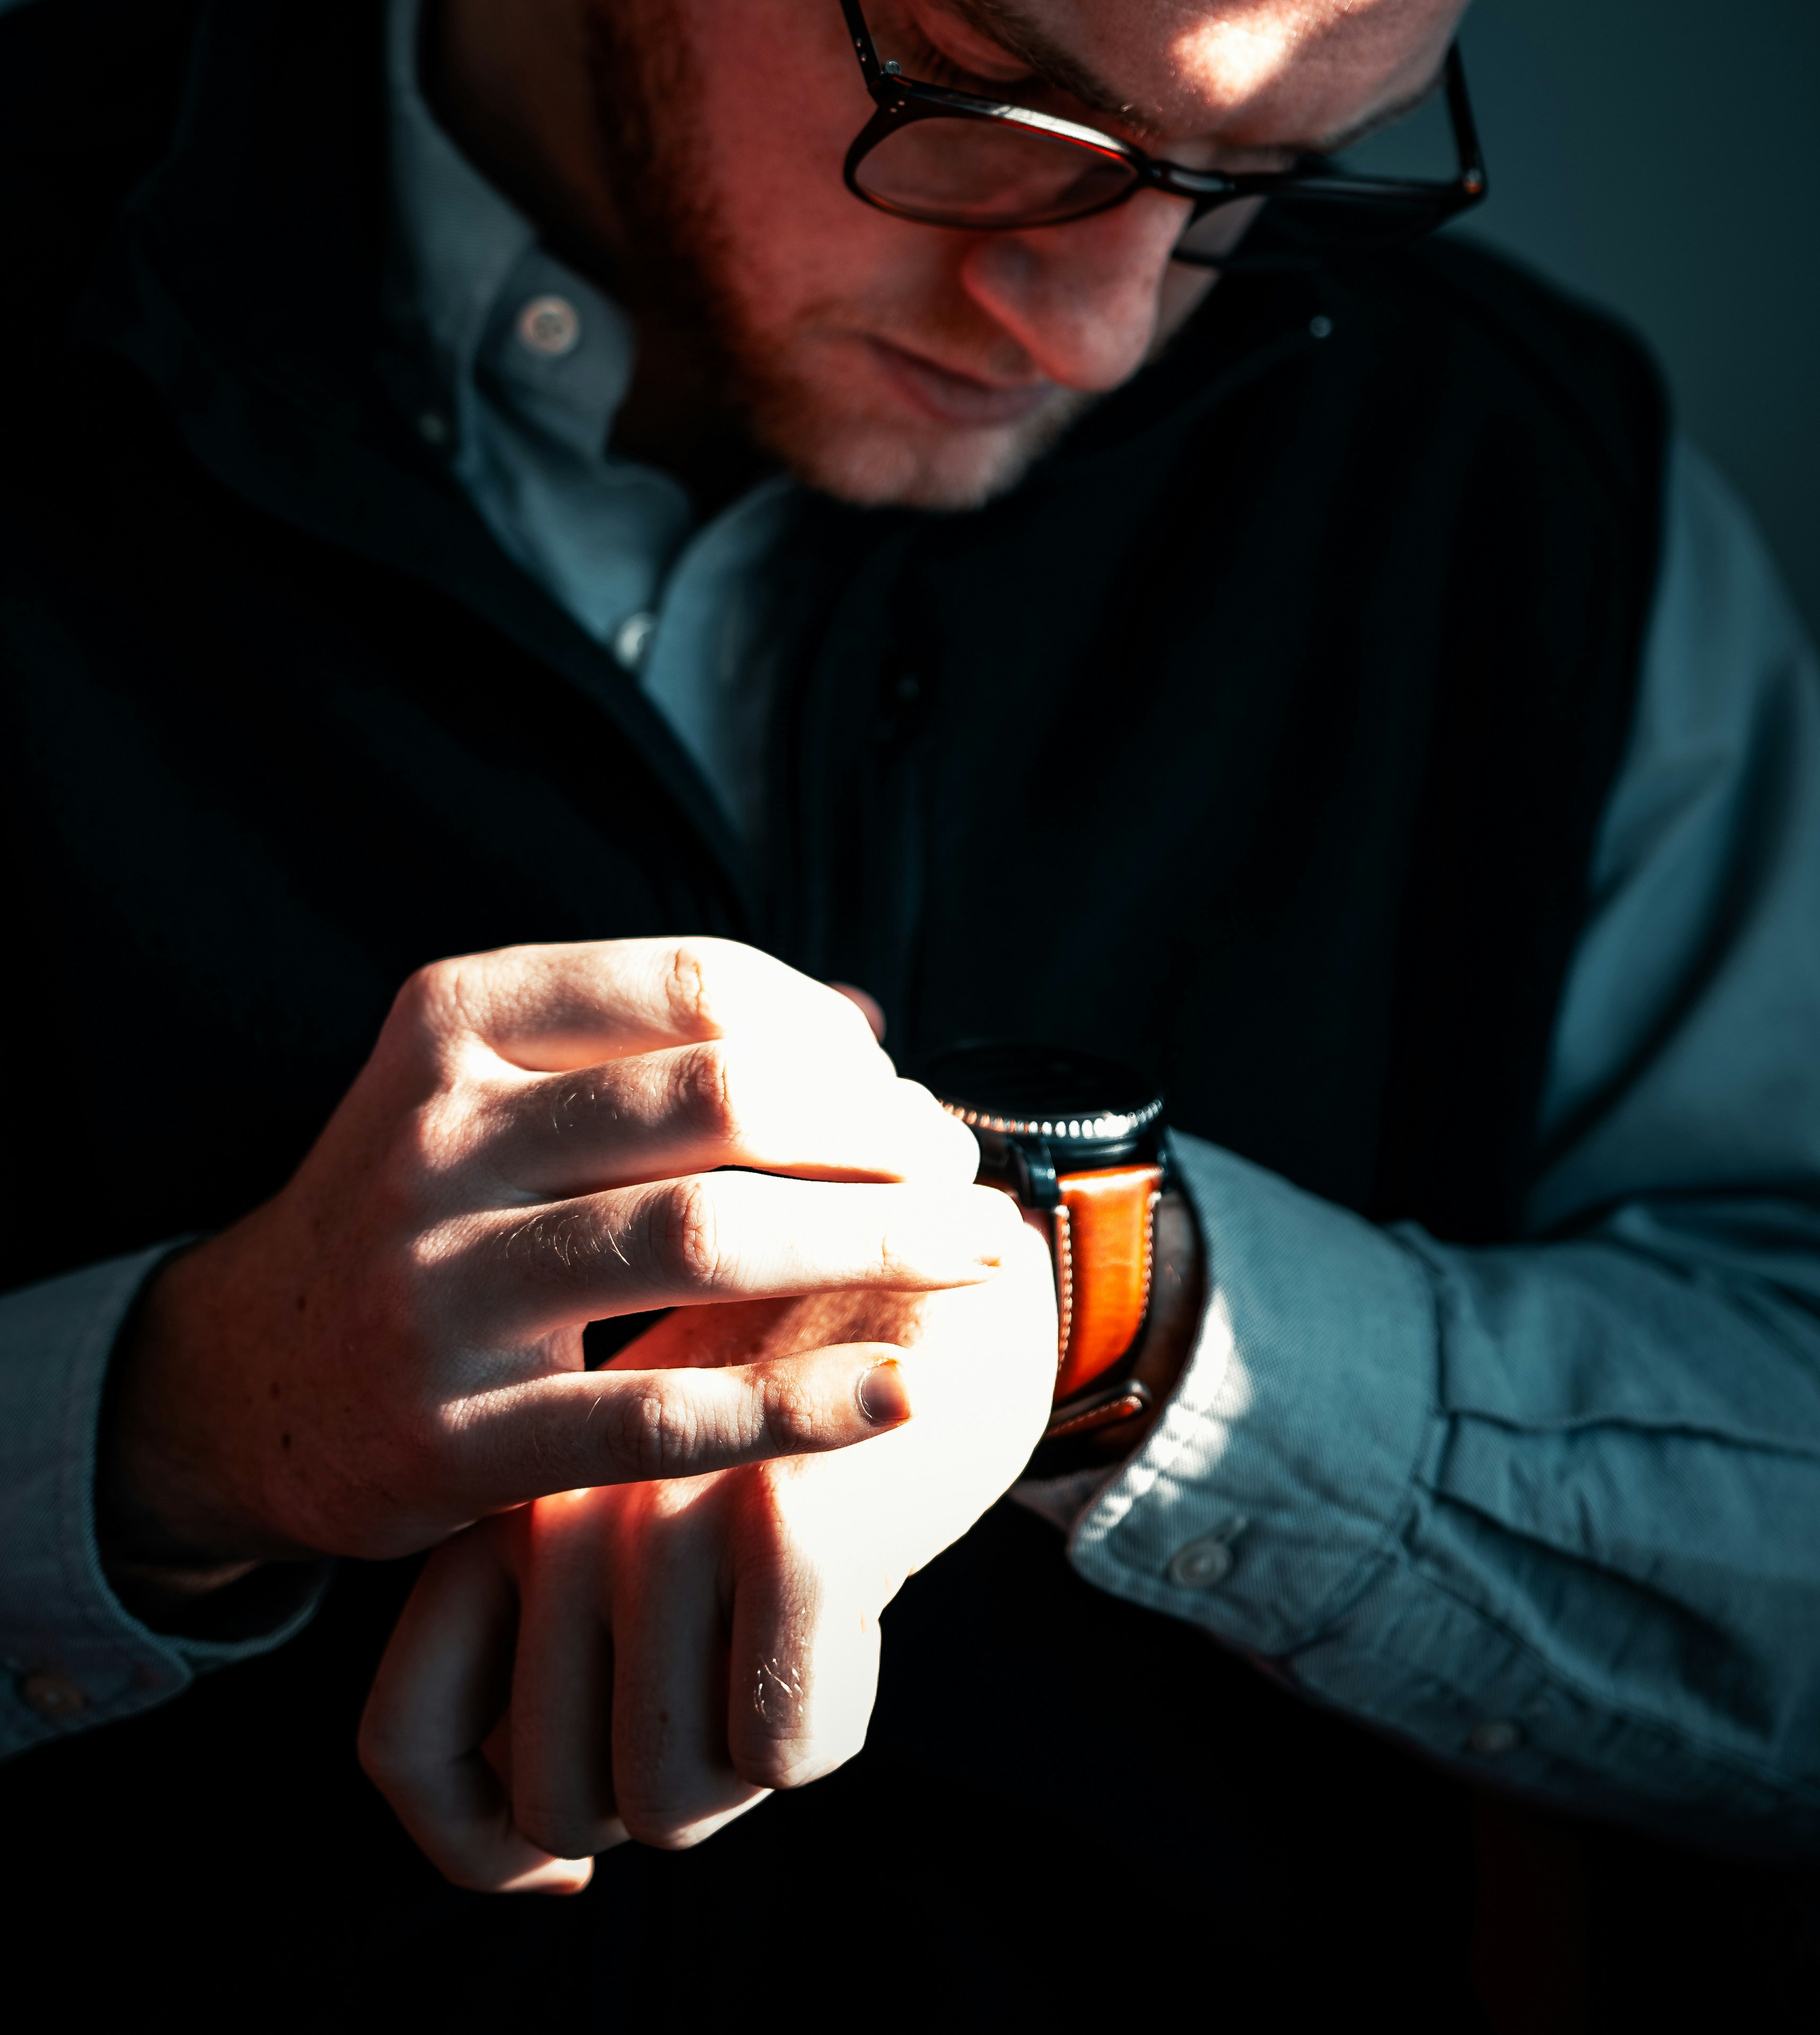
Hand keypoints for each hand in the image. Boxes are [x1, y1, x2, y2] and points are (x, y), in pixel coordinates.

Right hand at [98, 939, 1017, 1591]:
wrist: (243, 1379)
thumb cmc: (428, 1213)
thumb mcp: (495, 1084)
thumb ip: (661, 1042)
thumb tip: (857, 1018)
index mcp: (457, 1020)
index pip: (697, 985)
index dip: (831, 1033)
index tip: (903, 1087)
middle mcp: (439, 1136)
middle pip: (720, 1100)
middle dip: (875, 1133)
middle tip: (959, 1169)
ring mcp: (439, 1287)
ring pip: (706, 1237)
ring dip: (874, 1243)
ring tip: (973, 1256)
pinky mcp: (455, 1437)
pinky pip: (663, 1416)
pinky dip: (802, 1402)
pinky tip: (901, 1392)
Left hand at [358, 1228, 1060, 1890]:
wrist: (952, 1277)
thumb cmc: (801, 1413)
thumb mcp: (647, 1501)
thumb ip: (558, 1632)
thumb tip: (519, 1824)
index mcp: (508, 1498)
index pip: (407, 1738)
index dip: (473, 1845)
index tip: (561, 1871)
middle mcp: (563, 1505)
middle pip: (556, 1798)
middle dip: (662, 1792)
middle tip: (742, 1693)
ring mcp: (669, 1512)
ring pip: (668, 1795)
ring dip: (751, 1763)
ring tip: (802, 1637)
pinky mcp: (786, 1530)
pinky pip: (783, 1753)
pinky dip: (838, 1715)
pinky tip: (864, 1604)